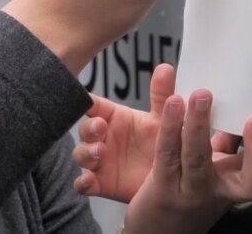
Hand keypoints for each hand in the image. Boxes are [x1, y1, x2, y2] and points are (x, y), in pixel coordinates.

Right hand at [73, 63, 174, 201]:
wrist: (171, 177)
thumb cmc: (161, 141)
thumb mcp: (163, 118)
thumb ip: (162, 94)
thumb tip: (165, 67)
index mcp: (114, 118)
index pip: (94, 106)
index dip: (88, 102)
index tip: (89, 101)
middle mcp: (104, 138)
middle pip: (85, 129)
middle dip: (89, 128)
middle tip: (101, 126)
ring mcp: (100, 161)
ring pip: (81, 155)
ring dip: (85, 153)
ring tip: (100, 152)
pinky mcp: (100, 182)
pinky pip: (84, 184)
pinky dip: (83, 183)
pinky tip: (88, 181)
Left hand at [73, 64, 251, 232]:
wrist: (154, 230)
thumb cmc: (187, 190)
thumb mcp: (213, 166)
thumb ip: (226, 137)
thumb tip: (240, 94)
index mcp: (239, 182)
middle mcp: (222, 191)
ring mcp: (192, 191)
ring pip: (200, 161)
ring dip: (200, 126)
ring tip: (201, 95)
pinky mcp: (162, 188)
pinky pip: (168, 155)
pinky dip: (171, 126)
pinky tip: (174, 102)